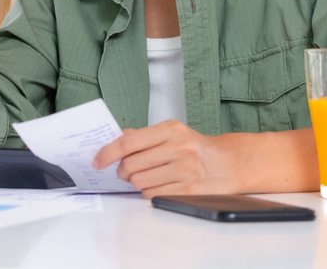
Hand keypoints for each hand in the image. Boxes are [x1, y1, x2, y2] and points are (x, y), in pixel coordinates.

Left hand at [92, 122, 243, 197]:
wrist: (228, 163)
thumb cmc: (196, 147)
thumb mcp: (171, 132)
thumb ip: (143, 135)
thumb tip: (116, 138)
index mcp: (170, 130)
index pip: (129, 142)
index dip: (108, 152)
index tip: (98, 161)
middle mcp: (179, 148)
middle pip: (131, 165)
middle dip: (122, 170)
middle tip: (125, 170)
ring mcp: (185, 170)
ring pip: (139, 182)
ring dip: (136, 182)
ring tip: (146, 176)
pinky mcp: (188, 190)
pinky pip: (153, 195)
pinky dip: (148, 192)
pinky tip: (157, 185)